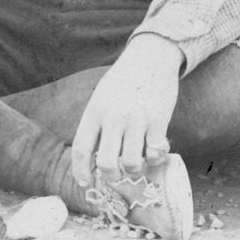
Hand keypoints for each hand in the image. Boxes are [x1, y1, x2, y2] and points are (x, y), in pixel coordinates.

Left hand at [70, 34, 183, 185]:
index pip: (81, 149)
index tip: (85, 183)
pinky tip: (154, 153)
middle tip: (116, 176)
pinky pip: (154, 152)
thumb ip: (96, 123)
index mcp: (95, 111)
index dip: (81, 172)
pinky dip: (155, 159)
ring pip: (131, 162)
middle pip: (106, 163)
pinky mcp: (159, 119)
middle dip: (111, 177)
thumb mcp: (101, 96)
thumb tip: (92, 157)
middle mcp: (114, 117)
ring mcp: (137, 119)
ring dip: (134, 170)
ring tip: (137, 164)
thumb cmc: (124, 80)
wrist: (151, 57)